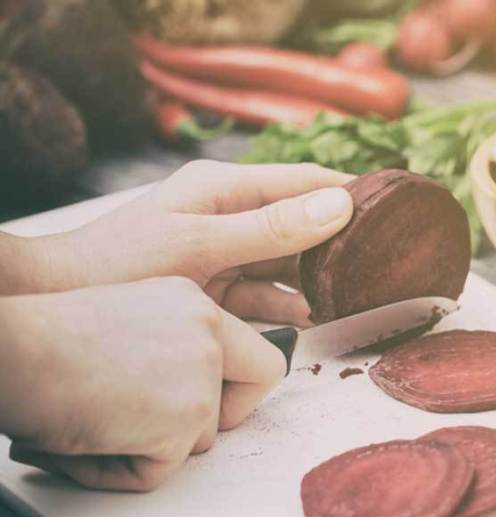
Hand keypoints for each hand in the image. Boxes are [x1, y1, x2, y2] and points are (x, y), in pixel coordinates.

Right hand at [0, 277, 285, 490]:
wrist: (11, 352)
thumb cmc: (39, 342)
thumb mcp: (122, 324)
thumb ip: (165, 350)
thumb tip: (181, 394)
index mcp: (190, 302)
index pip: (251, 346)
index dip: (236, 383)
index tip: (213, 399)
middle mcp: (206, 329)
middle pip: (260, 378)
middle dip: (225, 415)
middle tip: (172, 428)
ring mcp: (202, 373)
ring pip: (199, 436)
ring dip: (147, 448)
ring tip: (90, 426)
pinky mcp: (186, 418)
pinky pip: (159, 470)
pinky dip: (116, 471)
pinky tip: (81, 443)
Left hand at [29, 161, 354, 325]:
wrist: (59, 302)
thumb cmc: (120, 265)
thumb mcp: (201, 244)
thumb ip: (272, 228)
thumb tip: (341, 204)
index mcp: (226, 188)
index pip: (307, 181)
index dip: (353, 192)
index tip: (398, 207)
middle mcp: (229, 213)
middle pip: (303, 224)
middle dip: (342, 243)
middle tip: (386, 263)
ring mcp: (223, 251)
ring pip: (288, 262)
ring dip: (318, 279)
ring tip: (356, 296)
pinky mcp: (215, 286)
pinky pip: (266, 292)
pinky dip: (289, 304)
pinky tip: (312, 318)